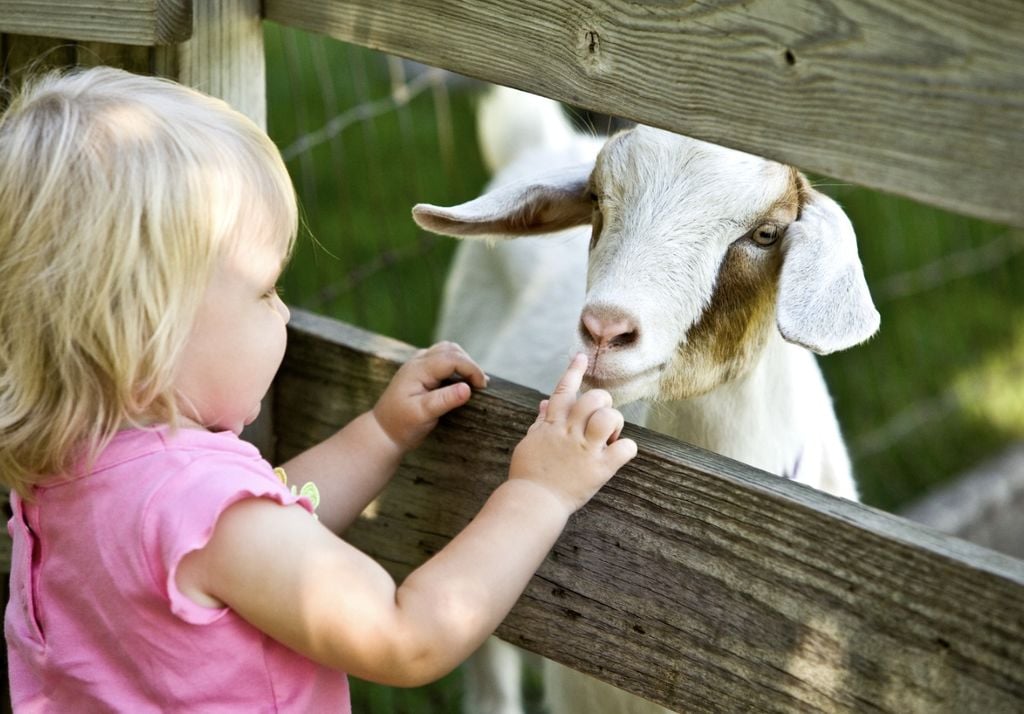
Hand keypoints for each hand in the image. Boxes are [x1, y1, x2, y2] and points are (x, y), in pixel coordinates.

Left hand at [373, 341, 487, 450]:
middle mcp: (417, 362)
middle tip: (481, 386)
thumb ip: (445, 400)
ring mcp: (418, 364)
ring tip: (474, 382)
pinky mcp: (420, 371)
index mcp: (418, 369)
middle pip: (451, 350)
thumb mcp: (423, 414)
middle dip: (469, 364)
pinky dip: (456, 365)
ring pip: (447, 350)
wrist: (383, 431)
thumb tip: (468, 389)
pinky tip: (463, 380)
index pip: (452, 359)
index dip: (471, 369)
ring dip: (463, 362)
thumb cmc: (402, 424)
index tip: (482, 387)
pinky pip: (442, 358)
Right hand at [509, 354, 636, 514]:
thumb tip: (545, 403)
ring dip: (614, 423)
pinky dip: (627, 448)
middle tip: (601, 418)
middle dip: (602, 402)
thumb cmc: (528, 475)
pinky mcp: (599, 469)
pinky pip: (625, 448)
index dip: (574, 372)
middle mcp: (569, 433)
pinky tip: (619, 453)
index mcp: (552, 425)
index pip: (564, 391)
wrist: (532, 503)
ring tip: (609, 436)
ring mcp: (585, 450)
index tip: (582, 357)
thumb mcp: (530, 443)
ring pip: (609, 417)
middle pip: (593, 398)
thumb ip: (541, 422)